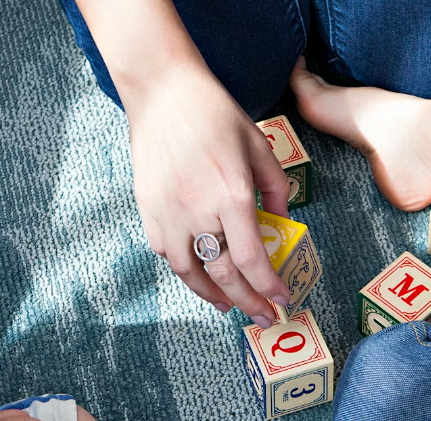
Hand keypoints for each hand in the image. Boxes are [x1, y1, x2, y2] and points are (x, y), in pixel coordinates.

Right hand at [124, 63, 290, 326]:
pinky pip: (168, 254)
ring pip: (190, 273)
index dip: (268, 287)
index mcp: (231, 194)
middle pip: (224, 274)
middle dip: (248, 302)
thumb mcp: (259, 146)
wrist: (163, 92)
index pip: (252, 259)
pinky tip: (200, 274)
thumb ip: (276, 190)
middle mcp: (198, 211)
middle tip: (263, 317)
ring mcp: (168, 213)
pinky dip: (186, 270)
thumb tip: (282, 224)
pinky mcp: (148, 210)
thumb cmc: (215, 114)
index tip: (281, 300)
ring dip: (213, 295)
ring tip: (230, 304)